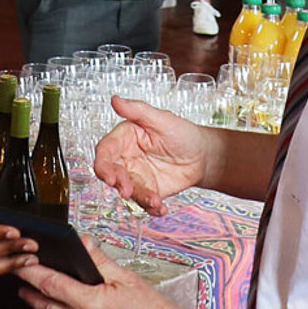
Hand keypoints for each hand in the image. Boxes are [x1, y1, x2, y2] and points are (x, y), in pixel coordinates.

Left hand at [17, 237, 196, 308]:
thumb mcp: (126, 277)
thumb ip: (100, 260)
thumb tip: (83, 244)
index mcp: (90, 303)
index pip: (50, 284)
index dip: (31, 273)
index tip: (20, 265)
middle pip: (45, 307)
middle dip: (30, 293)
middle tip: (21, 282)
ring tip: (35, 299)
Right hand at [95, 96, 209, 214]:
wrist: (204, 156)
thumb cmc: (182, 133)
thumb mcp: (161, 119)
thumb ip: (137, 110)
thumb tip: (115, 99)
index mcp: (125, 138)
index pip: (106, 150)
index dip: (103, 164)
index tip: (109, 177)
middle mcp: (126, 158)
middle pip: (112, 172)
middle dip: (118, 183)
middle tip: (127, 190)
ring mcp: (137, 176)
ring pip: (128, 189)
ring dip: (138, 198)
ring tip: (154, 201)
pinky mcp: (148, 191)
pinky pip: (144, 202)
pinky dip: (151, 208)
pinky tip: (160, 208)